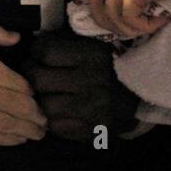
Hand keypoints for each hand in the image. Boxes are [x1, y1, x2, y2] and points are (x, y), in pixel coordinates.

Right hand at [0, 14, 47, 145]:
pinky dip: (3, 139)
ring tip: (36, 134)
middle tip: (45, 122)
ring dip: (24, 131)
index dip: (32, 94)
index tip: (38, 97)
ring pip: (4, 126)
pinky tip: (14, 139)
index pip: (20, 86)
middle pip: (17, 109)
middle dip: (34, 117)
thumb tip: (17, 38)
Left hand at [23, 32, 137, 141]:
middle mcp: (91, 81)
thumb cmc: (109, 64)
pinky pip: (57, 127)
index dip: (35, 51)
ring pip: (45, 106)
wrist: (139, 95)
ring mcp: (91, 109)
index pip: (46, 52)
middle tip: (34, 74)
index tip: (37, 54)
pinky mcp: (91, 130)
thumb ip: (64, 40)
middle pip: (38, 80)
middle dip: (31, 76)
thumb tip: (34, 40)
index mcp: (91, 55)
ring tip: (46, 94)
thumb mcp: (92, 44)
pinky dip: (53, 119)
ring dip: (42, 99)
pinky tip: (59, 111)